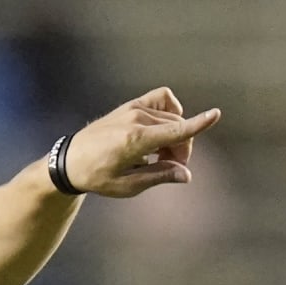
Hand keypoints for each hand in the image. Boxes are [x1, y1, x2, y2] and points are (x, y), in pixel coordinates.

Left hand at [64, 87, 220, 198]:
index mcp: (135, 140)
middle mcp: (136, 119)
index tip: (216, 115)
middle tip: (171, 167)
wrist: (69, 161)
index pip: (173, 131)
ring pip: (172, 118)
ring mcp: (133, 109)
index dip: (197, 125)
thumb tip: (186, 175)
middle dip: (181, 149)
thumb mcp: (127, 185)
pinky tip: (162, 129)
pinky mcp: (131, 105)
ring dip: (174, 136)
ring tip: (160, 154)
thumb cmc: (96, 176)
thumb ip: (159, 176)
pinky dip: (170, 112)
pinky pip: (163, 99)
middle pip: (177, 129)